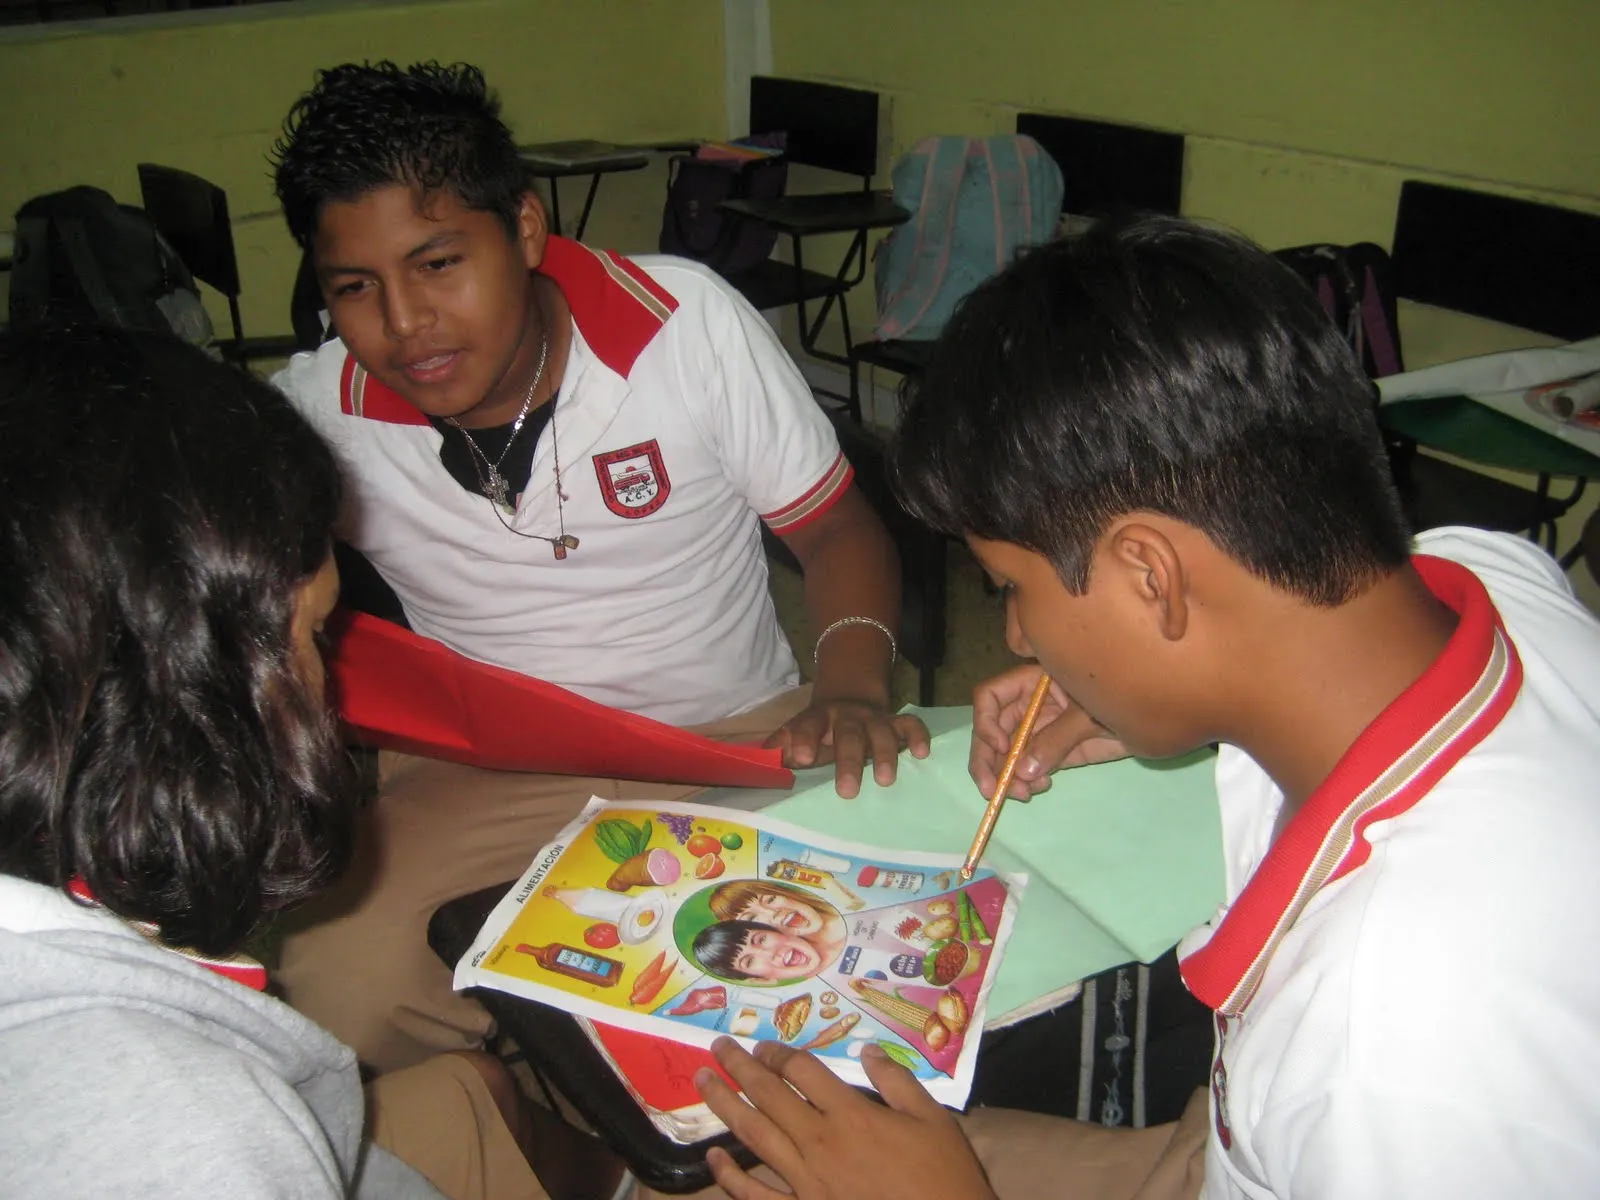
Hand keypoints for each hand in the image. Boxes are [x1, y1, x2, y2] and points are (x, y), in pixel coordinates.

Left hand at [695, 1037, 996, 1199]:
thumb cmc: (942, 1176)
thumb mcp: (934, 1119)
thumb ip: (898, 1082)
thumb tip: (869, 1051)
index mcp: (851, 1114)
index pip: (803, 1072)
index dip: (780, 1053)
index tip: (764, 1045)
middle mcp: (819, 1142)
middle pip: (769, 1094)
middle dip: (740, 1066)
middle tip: (718, 1046)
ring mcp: (805, 1181)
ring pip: (754, 1135)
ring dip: (724, 1105)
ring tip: (702, 1081)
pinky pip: (756, 1194)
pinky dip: (731, 1177)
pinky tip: (715, 1158)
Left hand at [767, 699, 930, 798]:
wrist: (848, 698)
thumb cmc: (819, 730)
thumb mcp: (797, 734)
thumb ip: (780, 748)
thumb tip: (755, 764)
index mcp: (817, 718)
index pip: (808, 725)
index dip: (803, 739)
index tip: (800, 758)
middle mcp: (846, 717)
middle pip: (848, 735)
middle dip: (849, 762)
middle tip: (847, 792)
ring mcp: (873, 719)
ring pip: (881, 731)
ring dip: (885, 754)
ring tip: (886, 781)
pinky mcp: (896, 722)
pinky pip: (911, 725)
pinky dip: (917, 736)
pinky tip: (922, 754)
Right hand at [970, 664, 1127, 799]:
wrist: (1161, 720)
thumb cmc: (1129, 699)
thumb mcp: (1091, 716)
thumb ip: (1057, 739)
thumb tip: (1022, 770)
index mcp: (1035, 682)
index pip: (990, 696)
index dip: (985, 721)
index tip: (1001, 746)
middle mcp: (1030, 705)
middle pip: (991, 730)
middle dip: (987, 759)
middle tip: (991, 789)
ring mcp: (1040, 731)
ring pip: (1004, 753)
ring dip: (1004, 776)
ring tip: (1022, 793)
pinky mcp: (1052, 753)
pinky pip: (1025, 768)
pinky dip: (1023, 781)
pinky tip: (1037, 788)